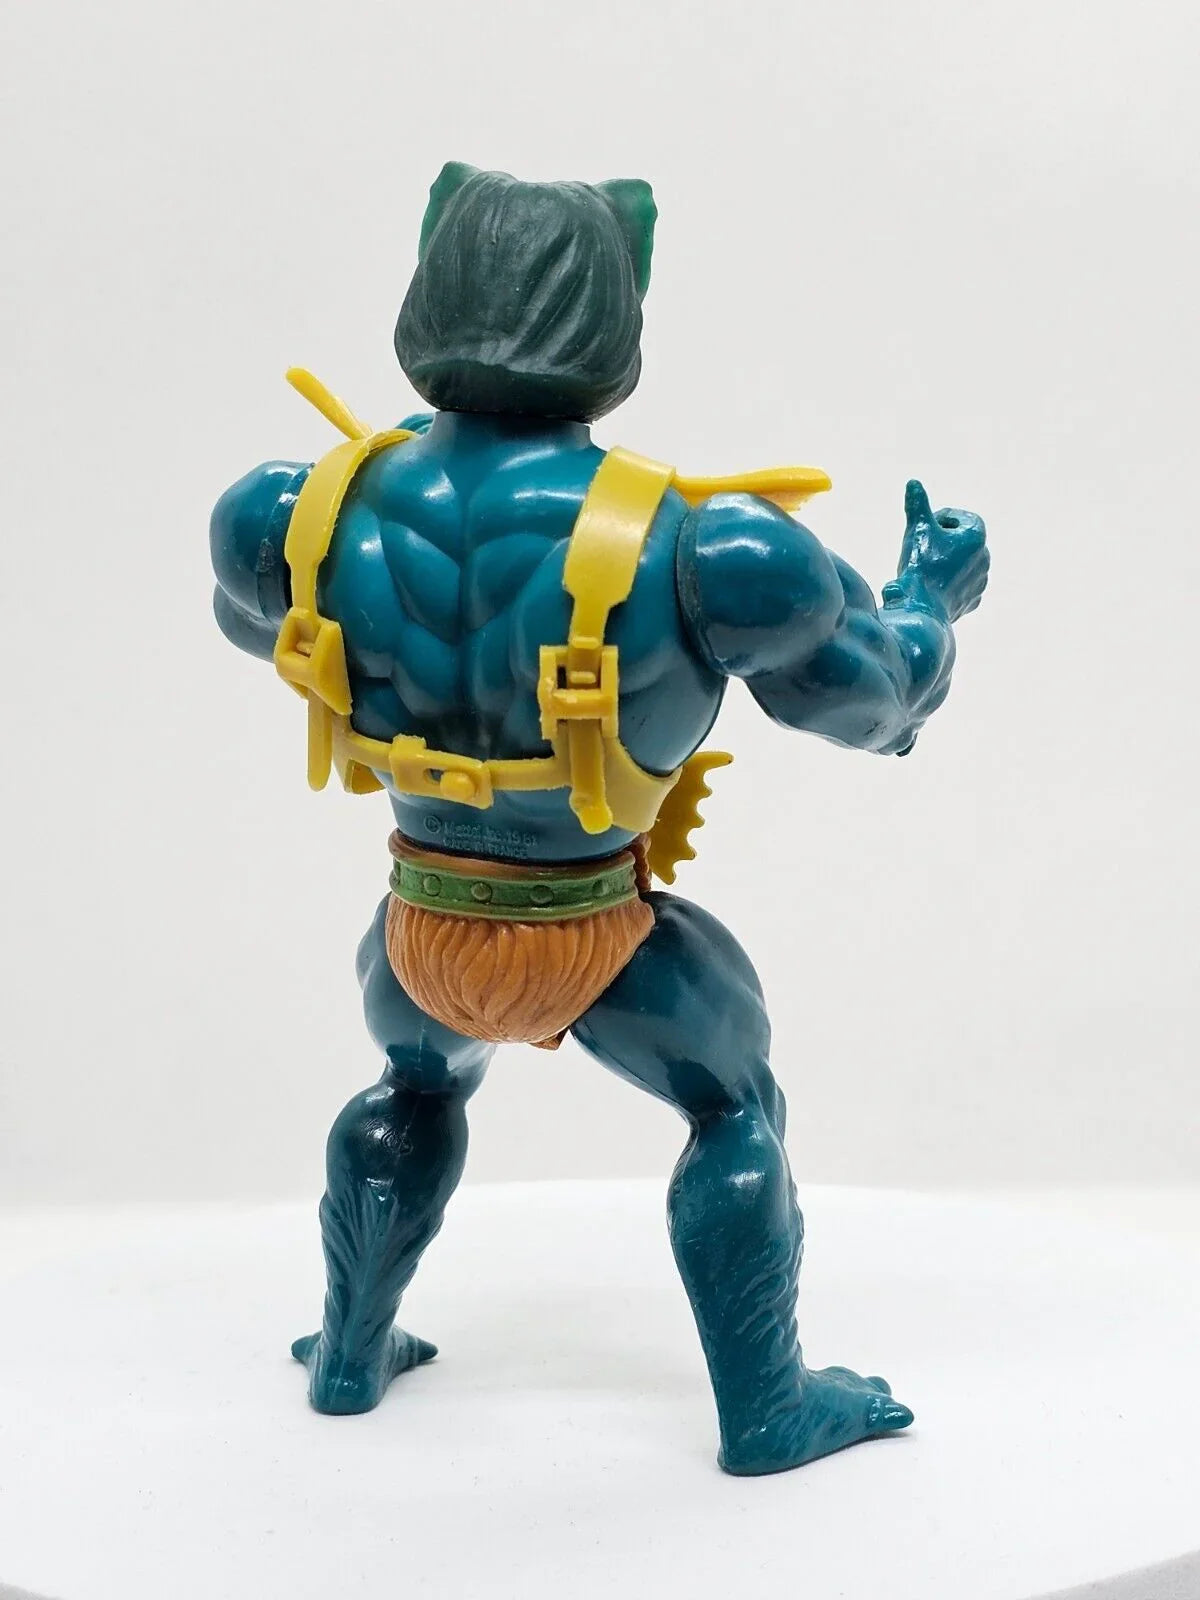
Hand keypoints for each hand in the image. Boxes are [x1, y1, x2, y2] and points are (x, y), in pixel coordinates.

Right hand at [882, 479, 988, 622]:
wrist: (922, 608)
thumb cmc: (921, 565)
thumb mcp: (917, 529)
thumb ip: (918, 504)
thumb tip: (913, 483)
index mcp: (977, 537)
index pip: (960, 518)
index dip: (941, 518)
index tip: (925, 526)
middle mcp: (985, 557)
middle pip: (962, 540)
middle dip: (944, 539)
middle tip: (923, 545)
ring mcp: (981, 581)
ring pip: (963, 562)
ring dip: (947, 560)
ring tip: (927, 566)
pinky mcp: (973, 600)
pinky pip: (962, 583)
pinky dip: (950, 580)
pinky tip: (933, 584)